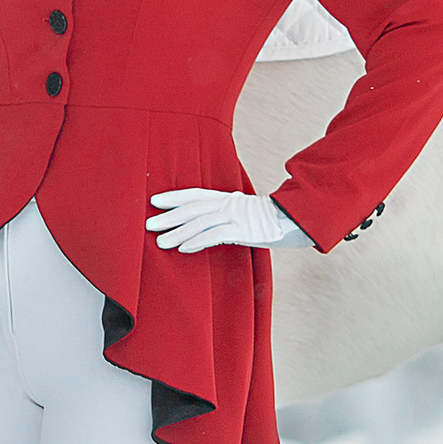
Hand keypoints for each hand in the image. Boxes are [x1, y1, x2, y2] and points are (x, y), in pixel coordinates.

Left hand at [147, 187, 312, 253]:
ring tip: (160, 242)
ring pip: (200, 223)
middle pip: (192, 209)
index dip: (174, 197)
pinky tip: (183, 248)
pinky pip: (214, 236)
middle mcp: (227, 204)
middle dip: (169, 217)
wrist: (293, 219)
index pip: (194, 195)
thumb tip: (204, 222)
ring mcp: (234, 217)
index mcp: (226, 198)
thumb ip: (224, 214)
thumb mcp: (243, 211)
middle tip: (149, 224)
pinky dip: (197, 241)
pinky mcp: (242, 230)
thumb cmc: (266, 218)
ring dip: (178, 233)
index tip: (154, 201)